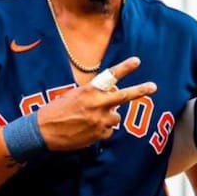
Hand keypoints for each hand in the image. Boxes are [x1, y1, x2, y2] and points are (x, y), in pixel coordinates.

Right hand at [36, 57, 156, 150]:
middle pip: (124, 97)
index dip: (124, 68)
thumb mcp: (74, 96)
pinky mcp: (99, 134)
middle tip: (154, 87)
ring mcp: (99, 120)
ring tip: (90, 119)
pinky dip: (101, 130)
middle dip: (140, 91)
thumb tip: (111, 99)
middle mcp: (97, 104)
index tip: (137, 61)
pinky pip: (108, 131)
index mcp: (89, 91)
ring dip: (108, 118)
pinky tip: (86, 130)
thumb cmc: (56, 111)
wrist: (42, 131)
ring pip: (115, 117)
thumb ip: (94, 96)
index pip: (110, 77)